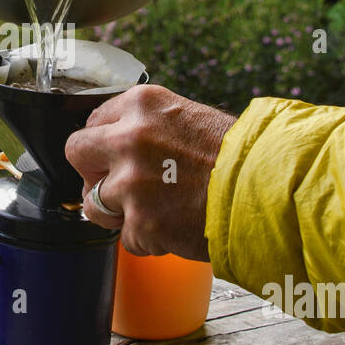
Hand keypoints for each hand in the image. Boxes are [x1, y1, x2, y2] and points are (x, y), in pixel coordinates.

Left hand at [64, 84, 236, 261]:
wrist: (268, 189)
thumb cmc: (235, 155)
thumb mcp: (186, 116)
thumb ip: (145, 125)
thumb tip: (112, 140)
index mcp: (140, 106)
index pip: (93, 121)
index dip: (104, 143)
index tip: (116, 156)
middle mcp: (129, 139)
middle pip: (76, 152)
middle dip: (92, 170)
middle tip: (117, 182)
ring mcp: (131, 183)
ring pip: (92, 203)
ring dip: (117, 212)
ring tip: (151, 210)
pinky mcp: (141, 223)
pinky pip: (126, 238)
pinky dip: (147, 239)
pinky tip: (173, 226)